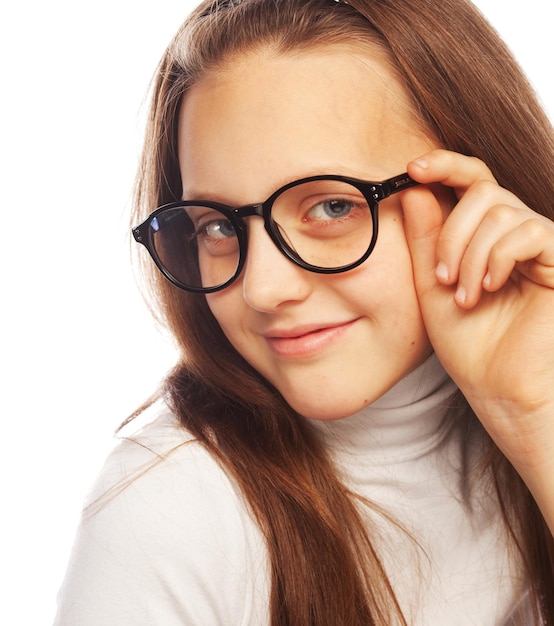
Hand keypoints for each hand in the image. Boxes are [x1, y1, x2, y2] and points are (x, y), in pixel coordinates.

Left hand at [401, 150, 553, 530]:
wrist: (496, 386)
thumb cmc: (467, 341)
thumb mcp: (431, 286)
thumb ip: (425, 239)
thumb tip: (419, 188)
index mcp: (483, 236)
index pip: (471, 181)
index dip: (445, 165)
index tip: (412, 167)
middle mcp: (514, 233)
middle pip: (483, 190)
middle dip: (450, 234)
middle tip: (442, 279)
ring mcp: (539, 245)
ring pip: (501, 211)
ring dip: (470, 255)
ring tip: (464, 296)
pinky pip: (528, 231)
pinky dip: (497, 258)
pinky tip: (488, 288)